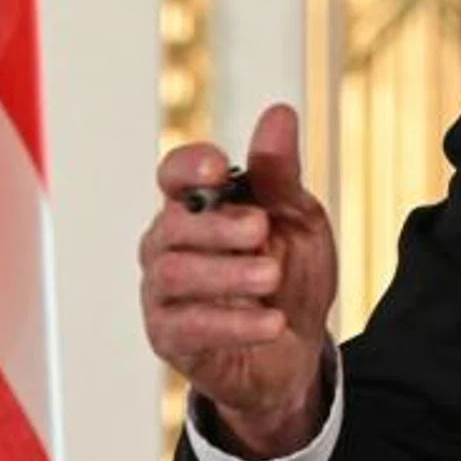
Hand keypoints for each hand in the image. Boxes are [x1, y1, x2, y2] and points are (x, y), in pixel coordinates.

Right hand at [141, 103, 337, 458]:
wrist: (297, 346)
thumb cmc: (291, 274)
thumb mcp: (297, 219)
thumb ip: (280, 174)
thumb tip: (280, 114)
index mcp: (199, 208)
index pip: (174, 175)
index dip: (188, 166)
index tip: (218, 167)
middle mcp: (170, 245)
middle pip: (172, 224)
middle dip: (218, 225)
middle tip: (261, 229)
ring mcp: (163, 292)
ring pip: (173, 273)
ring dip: (228, 273)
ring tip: (272, 275)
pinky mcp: (170, 337)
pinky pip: (188, 326)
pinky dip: (234, 322)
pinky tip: (272, 322)